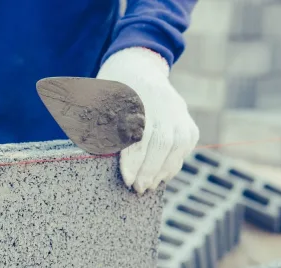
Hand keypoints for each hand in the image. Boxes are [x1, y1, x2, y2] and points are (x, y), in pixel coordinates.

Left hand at [97, 48, 198, 193]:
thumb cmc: (109, 89)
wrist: (137, 65)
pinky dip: (176, 162)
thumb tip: (94, 151)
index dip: (134, 158)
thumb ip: (94, 123)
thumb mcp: (96, 99)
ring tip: (149, 186)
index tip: (127, 178)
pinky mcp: (186, 116)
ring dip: (164, 169)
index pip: (139, 131)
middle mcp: (161, 100)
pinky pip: (186, 142)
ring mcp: (177, 108)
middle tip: (138, 188)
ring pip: (178, 142)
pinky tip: (162, 176)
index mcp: (136, 94)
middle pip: (163, 139)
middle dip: (150, 168)